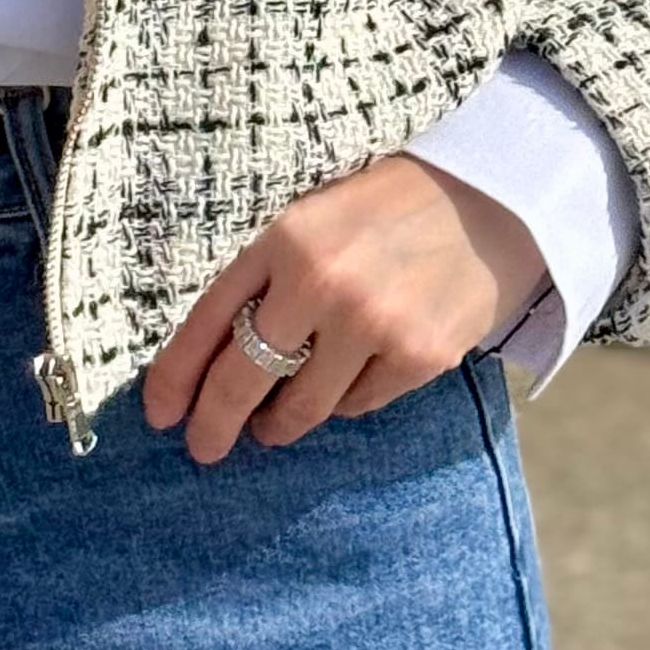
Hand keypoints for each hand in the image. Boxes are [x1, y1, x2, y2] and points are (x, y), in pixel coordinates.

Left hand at [140, 153, 546, 465]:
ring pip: (300, 406)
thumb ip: (266, 276)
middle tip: (203, 448)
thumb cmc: (386, 209)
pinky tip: (345, 382)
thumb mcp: (313, 219)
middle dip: (214, 424)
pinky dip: (343, 402)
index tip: (158, 413)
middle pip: (243, 378)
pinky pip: (356, 406)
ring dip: (278, 424)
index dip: (176, 376)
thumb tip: (212, 357)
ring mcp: (373, 322)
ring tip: (271, 425)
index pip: (208, 319)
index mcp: (284, 237)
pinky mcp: (418, 356)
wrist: (491, 200)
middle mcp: (321, 281)